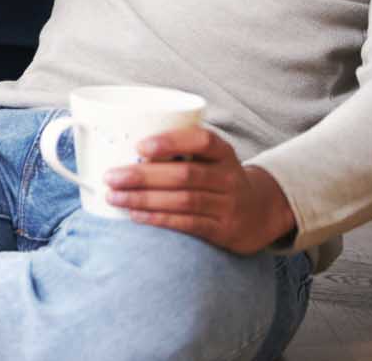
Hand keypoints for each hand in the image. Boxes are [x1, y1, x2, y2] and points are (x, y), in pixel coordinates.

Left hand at [103, 127, 297, 254]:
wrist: (260, 213)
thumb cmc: (218, 179)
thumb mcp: (211, 159)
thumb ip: (179, 152)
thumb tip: (122, 149)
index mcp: (223, 153)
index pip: (202, 141)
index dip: (171, 142)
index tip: (140, 146)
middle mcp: (229, 177)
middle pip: (185, 174)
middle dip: (143, 175)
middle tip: (111, 176)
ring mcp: (229, 205)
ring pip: (183, 200)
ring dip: (144, 198)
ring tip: (115, 196)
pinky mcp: (224, 230)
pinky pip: (188, 223)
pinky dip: (159, 219)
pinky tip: (136, 215)